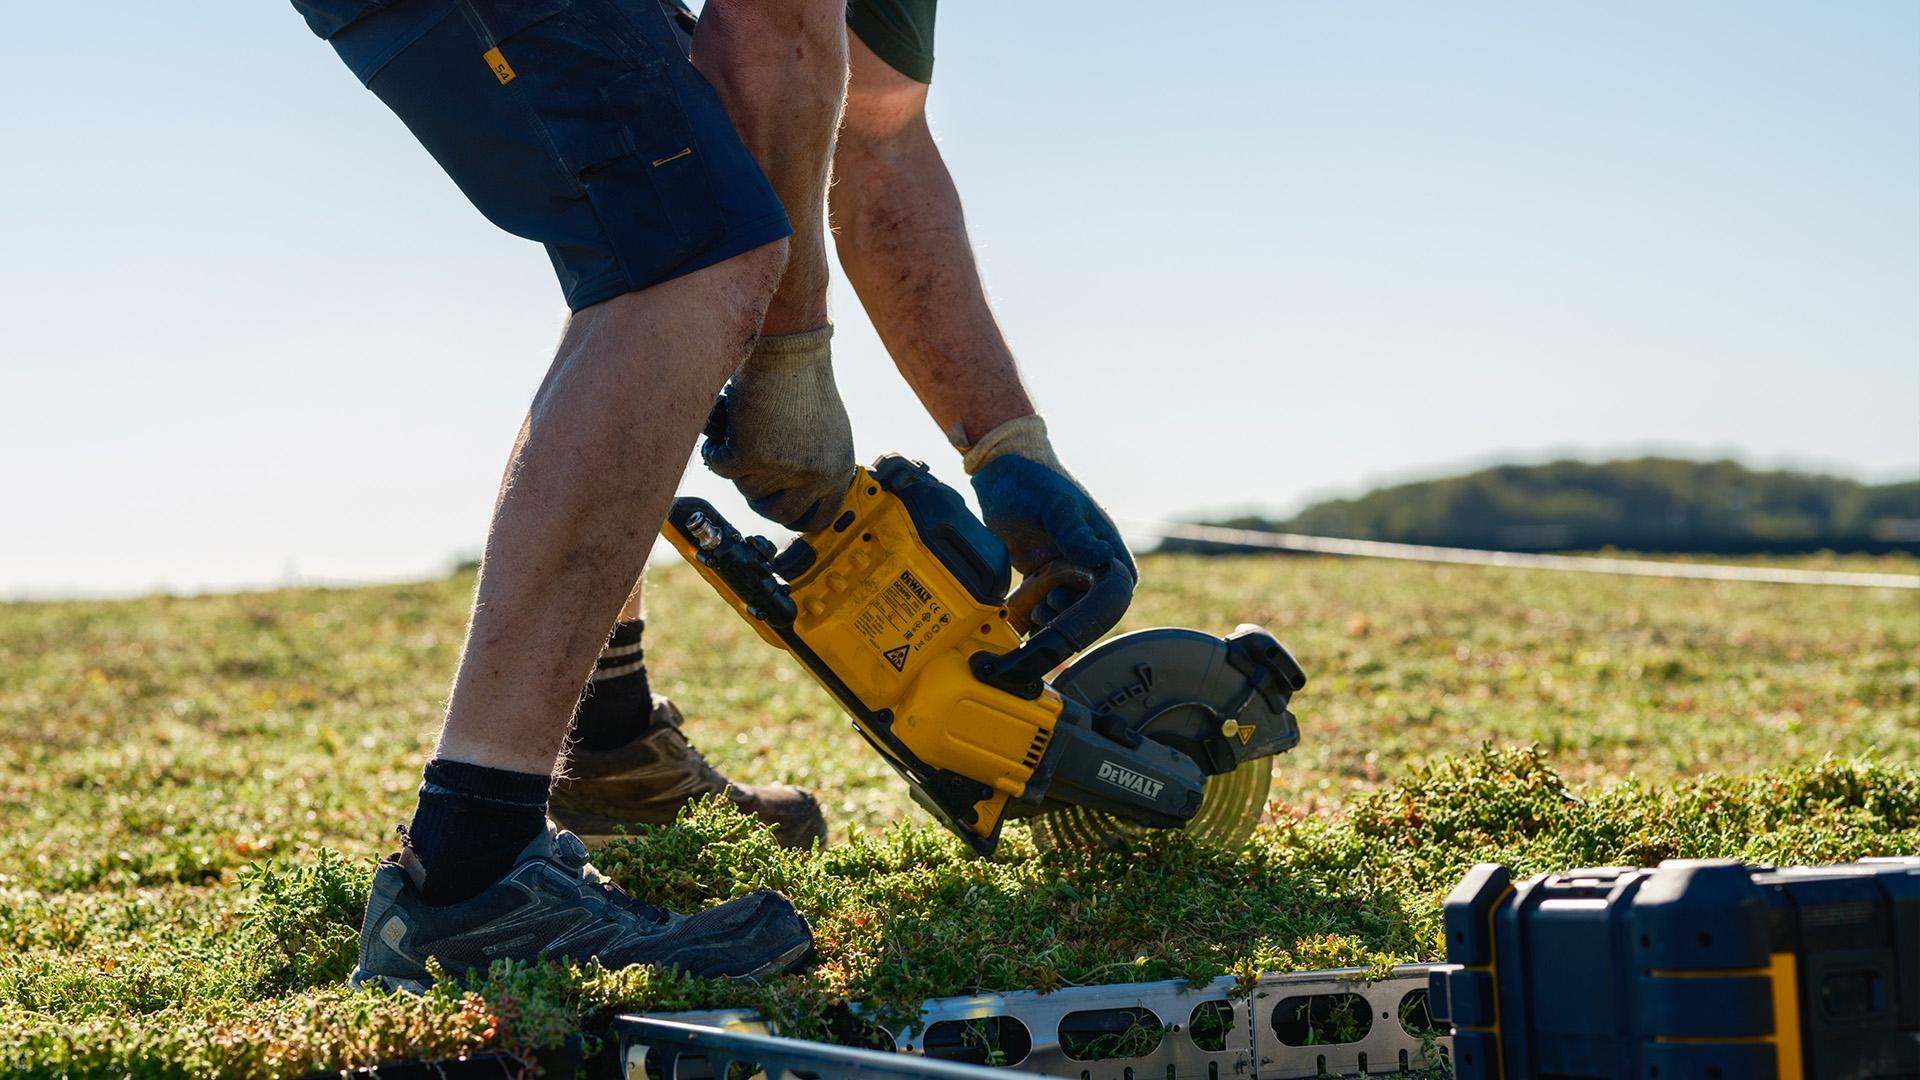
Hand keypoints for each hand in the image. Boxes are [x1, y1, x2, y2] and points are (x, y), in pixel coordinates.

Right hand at [701, 327, 856, 532]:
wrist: (788, 351)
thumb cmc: (804, 384)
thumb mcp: (829, 434)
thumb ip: (819, 467)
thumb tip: (799, 500)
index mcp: (838, 471)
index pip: (818, 519)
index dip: (794, 518)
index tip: (778, 510)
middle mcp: (815, 475)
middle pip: (777, 513)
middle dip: (760, 495)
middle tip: (752, 471)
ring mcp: (783, 469)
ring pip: (746, 490)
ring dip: (741, 465)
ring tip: (747, 432)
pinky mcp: (751, 456)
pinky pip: (722, 468)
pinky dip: (717, 450)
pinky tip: (725, 430)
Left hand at [965, 416, 1135, 627]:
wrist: (998, 471)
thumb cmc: (1034, 481)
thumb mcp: (1056, 506)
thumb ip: (1076, 533)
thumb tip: (1103, 557)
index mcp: (1101, 539)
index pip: (1121, 580)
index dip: (1110, 599)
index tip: (1086, 605)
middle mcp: (1085, 556)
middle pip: (1094, 599)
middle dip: (1078, 611)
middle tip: (1053, 606)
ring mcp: (1061, 564)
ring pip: (1069, 602)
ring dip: (1057, 614)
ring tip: (1038, 612)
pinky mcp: (1038, 571)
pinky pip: (1044, 598)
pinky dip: (1038, 610)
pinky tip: (1025, 613)